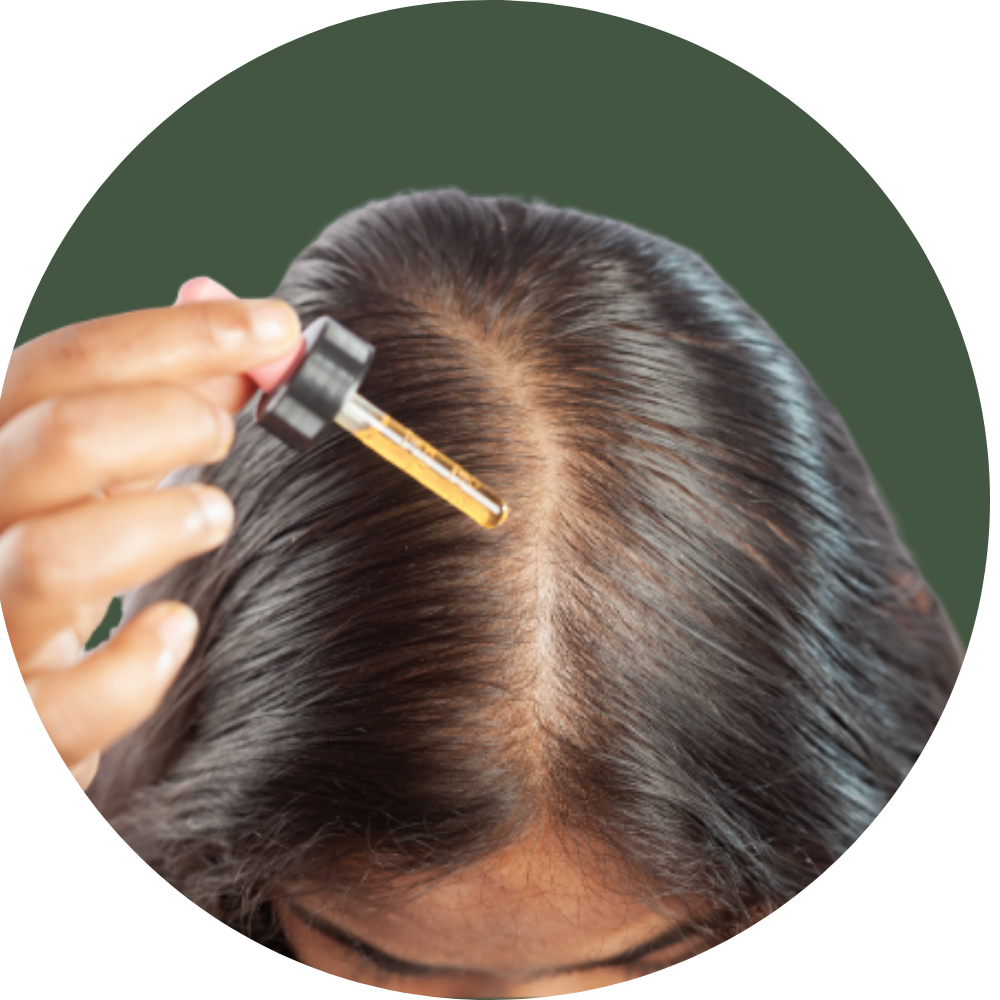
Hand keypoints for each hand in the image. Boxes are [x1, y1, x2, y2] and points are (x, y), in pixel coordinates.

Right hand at [2, 278, 300, 790]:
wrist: (15, 699)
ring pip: (52, 554)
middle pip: (56, 438)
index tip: (277, 327)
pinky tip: (175, 628)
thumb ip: (154, 407)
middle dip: (170, 417)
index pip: (59, 367)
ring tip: (212, 516)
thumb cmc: (58, 575)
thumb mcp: (93, 483)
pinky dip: (136, 662)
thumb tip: (241, 321)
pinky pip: (67, 702)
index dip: (177, 336)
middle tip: (226, 435)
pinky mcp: (21, 720)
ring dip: (162, 521)